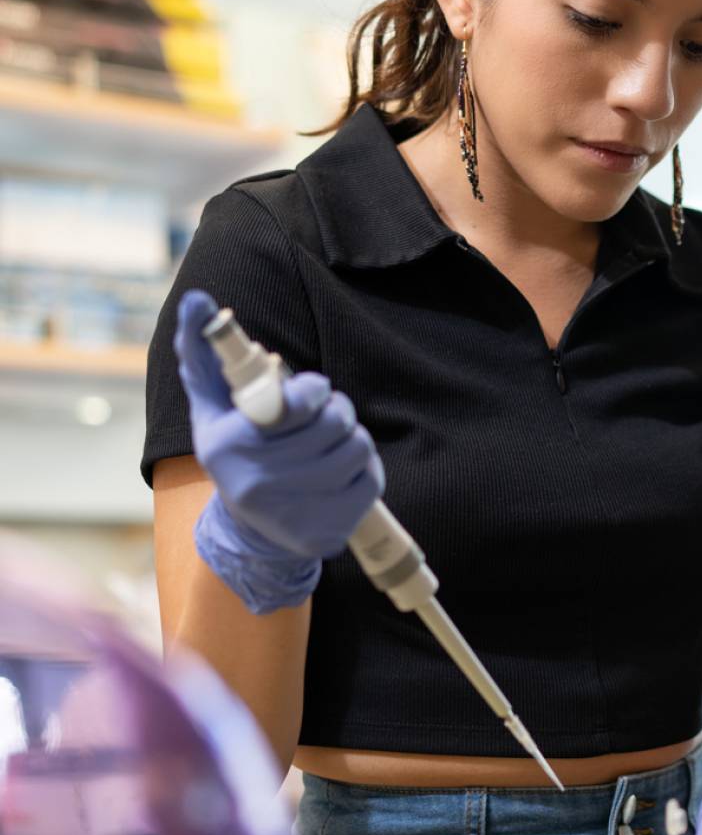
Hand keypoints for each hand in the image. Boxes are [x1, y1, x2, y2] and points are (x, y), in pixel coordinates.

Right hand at [175, 289, 383, 612]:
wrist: (246, 531)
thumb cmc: (235, 449)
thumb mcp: (213, 405)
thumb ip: (203, 352)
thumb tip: (196, 300)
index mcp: (229, 444)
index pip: (299, 403)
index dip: (316, 391)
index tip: (313, 393)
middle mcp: (257, 482)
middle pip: (337, 423)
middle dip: (337, 412)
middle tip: (326, 416)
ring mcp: (292, 513)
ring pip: (358, 449)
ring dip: (352, 439)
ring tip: (331, 445)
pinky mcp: (325, 534)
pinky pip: (371, 480)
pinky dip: (364, 470)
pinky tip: (341, 474)